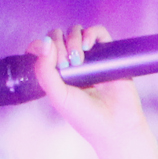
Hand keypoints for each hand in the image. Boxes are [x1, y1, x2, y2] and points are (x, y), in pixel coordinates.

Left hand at [27, 24, 145, 145]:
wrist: (117, 126)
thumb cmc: (86, 117)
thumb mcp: (58, 97)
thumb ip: (45, 72)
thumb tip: (44, 43)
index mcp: (55, 75)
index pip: (42, 50)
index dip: (40, 47)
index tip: (44, 55)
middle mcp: (71, 65)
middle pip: (57, 37)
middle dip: (57, 44)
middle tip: (65, 64)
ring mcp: (90, 58)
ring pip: (76, 32)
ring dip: (72, 38)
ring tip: (78, 59)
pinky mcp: (108, 53)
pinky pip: (98, 32)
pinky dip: (91, 33)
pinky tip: (87, 46)